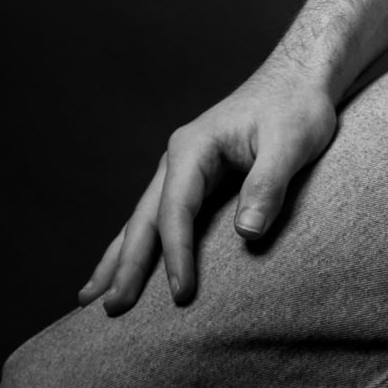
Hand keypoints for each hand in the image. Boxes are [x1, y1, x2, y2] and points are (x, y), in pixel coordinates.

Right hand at [78, 52, 339, 313]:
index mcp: (193, 147)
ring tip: (88, 297)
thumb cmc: (296, 107)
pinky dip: (138, 243)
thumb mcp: (290, 142)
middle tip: (110, 310)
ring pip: (141, 219)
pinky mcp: (194, 177)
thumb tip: (247, 233)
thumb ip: (268, 184)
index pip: (176, 211)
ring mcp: (182, 168)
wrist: (298, 78)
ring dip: (118, 257)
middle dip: (126, 265)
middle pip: (144, 218)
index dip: (176, 254)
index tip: (181, 295)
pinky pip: (159, 216)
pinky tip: (124, 265)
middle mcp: (178, 158)